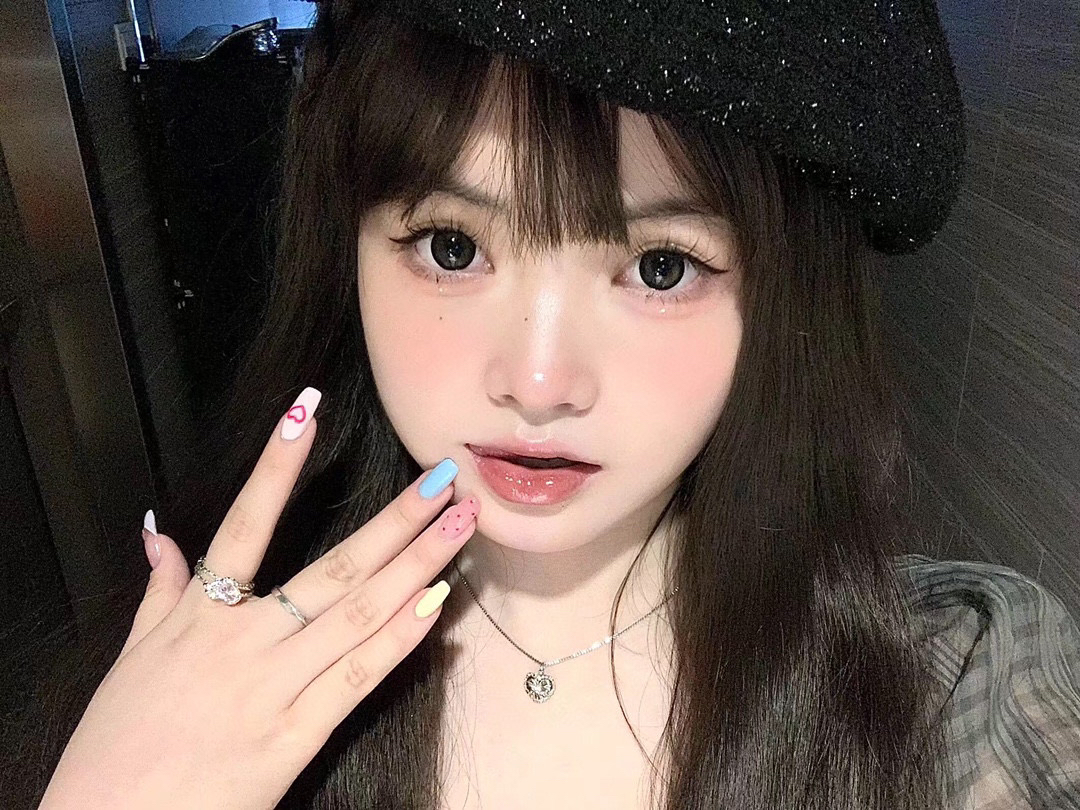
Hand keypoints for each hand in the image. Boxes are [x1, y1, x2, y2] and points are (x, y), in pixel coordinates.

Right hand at [38, 388, 478, 809]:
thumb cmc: (116, 745)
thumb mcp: (130, 658)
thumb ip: (157, 590)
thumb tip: (157, 531)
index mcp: (198, 615)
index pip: (243, 523)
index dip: (275, 466)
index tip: (306, 412)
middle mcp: (242, 641)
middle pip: (333, 568)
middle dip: (395, 518)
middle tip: (444, 478)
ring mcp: (272, 688)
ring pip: (357, 614)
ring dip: (415, 564)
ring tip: (459, 525)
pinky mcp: (294, 737)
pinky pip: (356, 678)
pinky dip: (398, 640)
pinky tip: (435, 605)